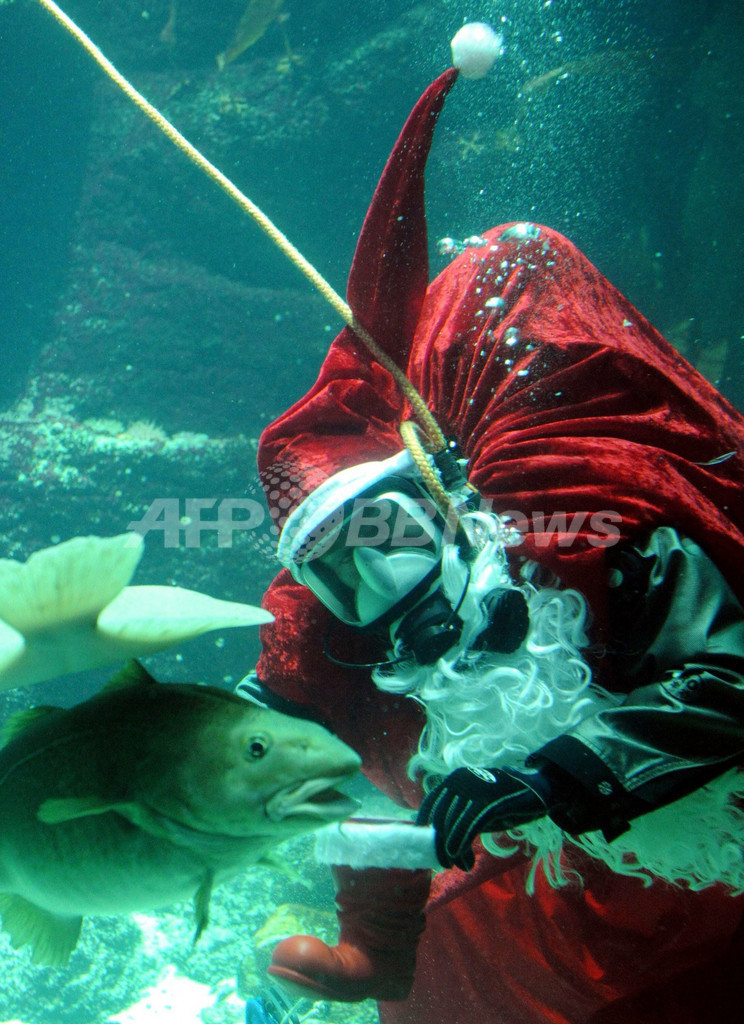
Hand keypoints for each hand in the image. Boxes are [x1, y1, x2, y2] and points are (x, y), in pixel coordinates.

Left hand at [416, 766, 550, 869]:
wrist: (535, 789)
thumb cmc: (503, 800)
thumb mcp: (477, 807)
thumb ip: (459, 817)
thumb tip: (441, 842)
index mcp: (454, 779)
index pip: (431, 803)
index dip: (424, 826)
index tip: (426, 847)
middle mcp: (460, 780)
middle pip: (441, 819)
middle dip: (441, 845)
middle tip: (445, 865)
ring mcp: (474, 789)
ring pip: (453, 825)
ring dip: (453, 851)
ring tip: (460, 866)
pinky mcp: (489, 801)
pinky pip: (469, 827)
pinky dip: (462, 845)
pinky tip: (464, 861)